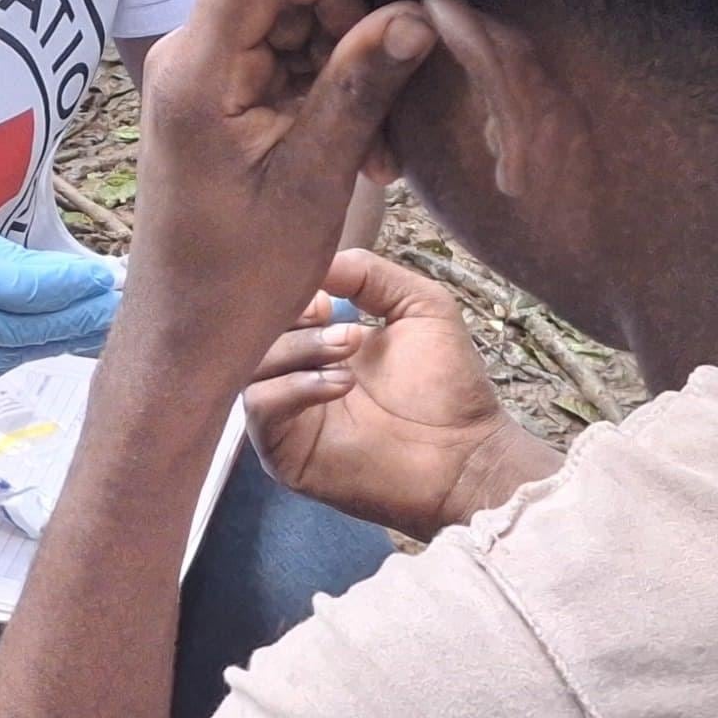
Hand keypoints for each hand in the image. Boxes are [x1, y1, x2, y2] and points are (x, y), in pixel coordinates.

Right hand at [0, 202, 118, 391]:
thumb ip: (7, 261)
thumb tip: (71, 280)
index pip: (19, 292)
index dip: (68, 289)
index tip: (104, 279)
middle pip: (22, 333)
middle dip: (76, 321)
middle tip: (118, 309)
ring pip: (10, 358)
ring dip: (54, 342)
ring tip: (95, 324)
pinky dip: (17, 354)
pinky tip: (45, 339)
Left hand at [115, 0, 436, 384]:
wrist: (188, 338)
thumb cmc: (239, 276)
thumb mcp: (315, 178)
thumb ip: (360, 87)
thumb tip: (415, 14)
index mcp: (197, 68)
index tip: (365, 39)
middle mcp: (190, 58)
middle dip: (348, 33)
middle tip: (381, 114)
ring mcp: (205, 81)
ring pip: (296, 28)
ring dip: (348, 75)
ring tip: (374, 152)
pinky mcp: (222, 105)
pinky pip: (286, 67)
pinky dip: (329, 99)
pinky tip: (357, 155)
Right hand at [246, 251, 555, 539]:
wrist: (465, 455)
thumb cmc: (447, 385)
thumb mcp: (419, 305)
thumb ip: (370, 274)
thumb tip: (319, 261)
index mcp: (318, 345)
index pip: (276, 310)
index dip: (293, 295)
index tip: (329, 299)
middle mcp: (294, 378)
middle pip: (255, 333)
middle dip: (292, 318)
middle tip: (334, 318)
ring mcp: (286, 417)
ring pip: (251, 366)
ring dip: (298, 348)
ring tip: (349, 349)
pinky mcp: (282, 454)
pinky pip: (259, 408)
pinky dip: (294, 386)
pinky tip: (340, 384)